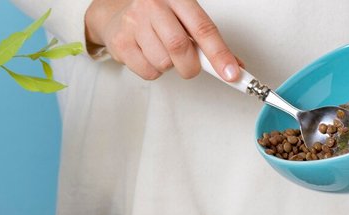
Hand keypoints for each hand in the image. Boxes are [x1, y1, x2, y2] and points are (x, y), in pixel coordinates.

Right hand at [85, 0, 239, 80]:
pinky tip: (148, 56)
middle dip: (190, 66)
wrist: (116, 15)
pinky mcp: (122, 43)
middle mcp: (154, 6)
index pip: (203, 29)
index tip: (232, 73)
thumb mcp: (183, 18)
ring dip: (169, 66)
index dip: (220, 54)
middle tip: (190, 66)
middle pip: (180, 47)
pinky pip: (148, 72)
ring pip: (163, 63)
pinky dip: (154, 71)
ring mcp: (135, 23)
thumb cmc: (155, 17)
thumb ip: (206, 40)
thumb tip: (233, 66)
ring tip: (161, 52)